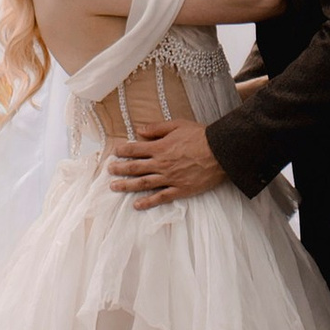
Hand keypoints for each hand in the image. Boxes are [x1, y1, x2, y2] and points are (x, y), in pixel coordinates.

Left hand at [105, 111, 227, 207]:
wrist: (220, 153)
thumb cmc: (200, 136)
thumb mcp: (178, 125)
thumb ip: (157, 128)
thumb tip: (139, 130)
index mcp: (160, 147)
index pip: (135, 149)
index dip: (123, 150)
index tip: (115, 152)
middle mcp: (161, 164)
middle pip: (135, 167)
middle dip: (120, 168)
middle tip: (109, 170)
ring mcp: (170, 178)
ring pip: (143, 183)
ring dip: (127, 186)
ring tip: (115, 187)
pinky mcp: (179, 190)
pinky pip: (160, 198)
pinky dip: (148, 202)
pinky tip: (137, 205)